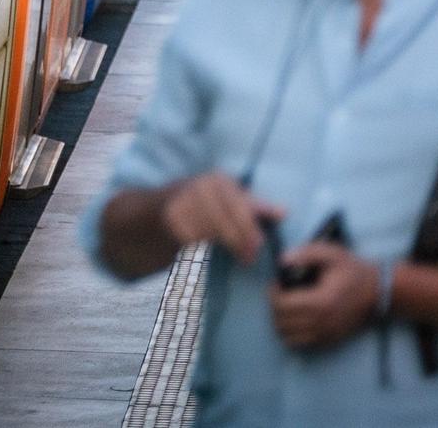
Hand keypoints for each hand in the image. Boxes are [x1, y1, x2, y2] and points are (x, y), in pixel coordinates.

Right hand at [159, 172, 281, 265]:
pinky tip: (213, 252)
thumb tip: (284, 212)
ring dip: (227, 246)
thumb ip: (253, 206)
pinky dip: (205, 248)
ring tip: (240, 258)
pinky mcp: (172, 219)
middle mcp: (200, 186)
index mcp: (218, 179)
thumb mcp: (226, 200)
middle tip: (250, 258)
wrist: (153, 211)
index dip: (250, 228)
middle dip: (241, 240)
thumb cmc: (201, 206)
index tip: (259, 245)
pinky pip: (195, 239)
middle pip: (226, 219)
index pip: (239, 206)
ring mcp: (184, 201)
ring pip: (212, 230)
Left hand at [269, 242, 379, 349]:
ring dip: (281, 321)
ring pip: (288, 337)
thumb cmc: (352, 270)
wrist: (377, 291)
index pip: (282, 306)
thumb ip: (304, 254)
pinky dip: (293, 332)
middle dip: (274, 307)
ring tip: (287, 306)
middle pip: (281, 323)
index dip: (273, 294)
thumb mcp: (329, 253)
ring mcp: (326, 334)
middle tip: (280, 293)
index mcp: (321, 301)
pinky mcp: (329, 340)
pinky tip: (298, 317)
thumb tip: (282, 261)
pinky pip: (301, 344)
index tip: (277, 283)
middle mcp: (322, 322)